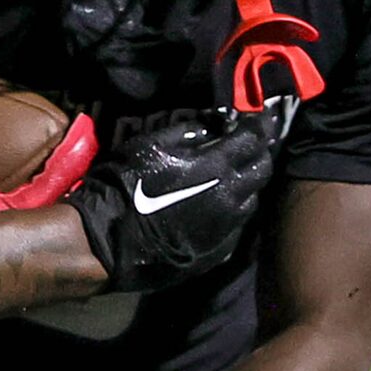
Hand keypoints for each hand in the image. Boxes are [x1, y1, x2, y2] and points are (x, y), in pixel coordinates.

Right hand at [65, 107, 273, 292]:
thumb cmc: (124, 187)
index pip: (253, 139)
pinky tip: (215, 210)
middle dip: (260, 154)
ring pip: (252, 200)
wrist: (107, 243)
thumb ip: (186, 132)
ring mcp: (226, 228)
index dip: (259, 126)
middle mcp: (230, 197)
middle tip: (251, 147)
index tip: (259, 119)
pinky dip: (231, 214)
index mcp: (215, 166)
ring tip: (232, 180)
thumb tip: (211, 125)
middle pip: (262, 170)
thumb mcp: (149, 145)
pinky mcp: (217, 252)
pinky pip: (235, 227)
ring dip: (246, 186)